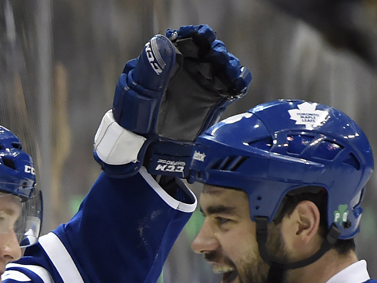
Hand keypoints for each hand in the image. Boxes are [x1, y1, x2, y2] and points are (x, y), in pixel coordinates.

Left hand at [94, 25, 250, 177]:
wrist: (148, 152)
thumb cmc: (137, 122)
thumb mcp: (140, 95)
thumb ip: (153, 70)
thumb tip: (163, 41)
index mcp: (166, 63)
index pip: (184, 41)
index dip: (193, 36)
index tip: (201, 37)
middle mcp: (186, 70)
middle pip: (206, 51)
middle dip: (214, 49)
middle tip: (216, 55)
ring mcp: (201, 85)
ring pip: (221, 66)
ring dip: (228, 64)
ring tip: (229, 70)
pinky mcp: (214, 100)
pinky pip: (231, 86)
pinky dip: (239, 81)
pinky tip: (239, 84)